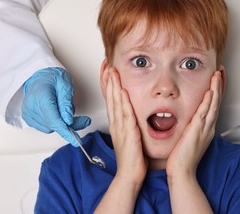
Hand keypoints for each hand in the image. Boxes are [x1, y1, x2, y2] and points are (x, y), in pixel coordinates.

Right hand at [22, 67, 90, 145]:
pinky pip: (46, 126)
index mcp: (41, 98)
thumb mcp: (65, 85)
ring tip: (65, 108)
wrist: (38, 75)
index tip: (76, 141)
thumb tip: (68, 121)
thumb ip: (66, 103)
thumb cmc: (52, 77)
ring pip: (51, 128)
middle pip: (54, 125)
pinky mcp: (29, 118)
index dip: (67, 132)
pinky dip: (55, 121)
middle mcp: (32, 108)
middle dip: (70, 124)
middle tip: (84, 120)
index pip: (55, 121)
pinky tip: (56, 111)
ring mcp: (29, 114)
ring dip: (62, 122)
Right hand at [105, 67, 147, 184]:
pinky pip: (126, 114)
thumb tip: (132, 116)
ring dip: (114, 86)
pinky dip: (124, 102)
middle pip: (111, 97)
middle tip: (107, 65)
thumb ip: (130, 124)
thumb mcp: (129, 137)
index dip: (109, 85)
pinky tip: (123, 91)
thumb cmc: (131, 158)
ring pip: (116, 102)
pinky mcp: (128, 133)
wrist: (129, 175)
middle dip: (108, 80)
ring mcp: (121, 127)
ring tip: (112, 71)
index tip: (108, 71)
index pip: (111, 100)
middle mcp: (117, 124)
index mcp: (117, 124)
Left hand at [166, 71, 221, 176]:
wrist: (181, 171)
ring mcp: (204, 129)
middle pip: (216, 102)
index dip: (216, 92)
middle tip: (220, 72)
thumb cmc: (183, 157)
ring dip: (215, 89)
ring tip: (217, 76)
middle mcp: (208, 127)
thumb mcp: (189, 138)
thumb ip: (191, 127)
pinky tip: (209, 92)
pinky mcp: (197, 131)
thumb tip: (189, 119)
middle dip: (219, 86)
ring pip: (213, 105)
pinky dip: (208, 102)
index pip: (213, 105)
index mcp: (206, 128)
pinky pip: (204, 113)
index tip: (216, 80)